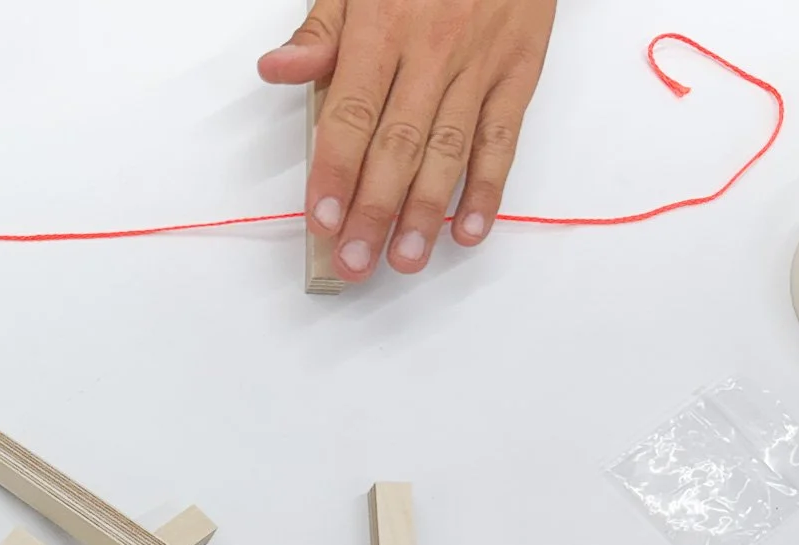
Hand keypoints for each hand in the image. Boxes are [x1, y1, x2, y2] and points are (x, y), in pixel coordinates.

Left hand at [260, 0, 556, 281]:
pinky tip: (468, 229)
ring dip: (425, 212)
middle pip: (399, 145)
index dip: (336, 172)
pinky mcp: (521, 73)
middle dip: (374, 211)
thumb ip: (320, 32)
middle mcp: (434, 53)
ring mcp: (481, 66)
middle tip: (355, 262)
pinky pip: (502, 138)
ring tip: (404, 259)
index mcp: (384, 29)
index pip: (352, 114)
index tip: (323, 220)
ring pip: (449, 150)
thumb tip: (278, 69)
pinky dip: (488, 188)